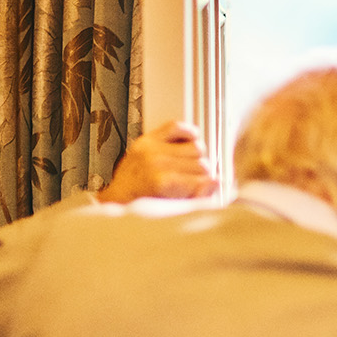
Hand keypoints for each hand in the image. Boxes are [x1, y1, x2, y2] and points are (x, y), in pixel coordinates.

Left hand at [99, 121, 217, 202]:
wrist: (121, 197)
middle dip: (202, 175)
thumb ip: (197, 198)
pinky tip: (187, 145)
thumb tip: (215, 183)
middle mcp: (157, 162)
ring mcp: (152, 148)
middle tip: (194, 183)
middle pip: (202, 164)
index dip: (208, 187)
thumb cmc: (146, 205)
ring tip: (188, 168)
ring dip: (197, 158)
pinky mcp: (148, 139)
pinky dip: (188, 133)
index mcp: (163, 183)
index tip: (205, 191)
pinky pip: (177, 127)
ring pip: (196, 147)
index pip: (204, 179)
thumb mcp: (173, 210)